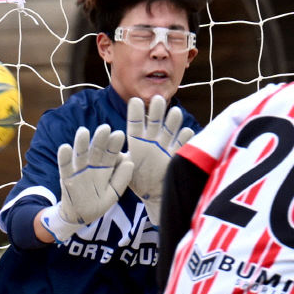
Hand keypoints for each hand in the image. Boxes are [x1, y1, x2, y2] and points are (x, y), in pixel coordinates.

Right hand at [39, 125, 133, 242]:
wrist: (82, 216)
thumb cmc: (99, 202)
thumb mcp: (114, 193)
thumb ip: (121, 179)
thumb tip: (130, 162)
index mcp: (105, 168)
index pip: (111, 154)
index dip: (114, 145)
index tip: (119, 134)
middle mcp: (92, 165)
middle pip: (96, 151)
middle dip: (100, 140)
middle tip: (104, 128)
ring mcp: (79, 170)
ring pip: (80, 155)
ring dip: (81, 143)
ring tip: (83, 131)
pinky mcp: (67, 177)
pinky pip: (65, 166)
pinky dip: (64, 158)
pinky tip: (65, 147)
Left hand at [126, 95, 193, 225]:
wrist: (154, 195)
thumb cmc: (137, 181)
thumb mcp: (124, 170)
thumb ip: (117, 159)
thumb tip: (106, 147)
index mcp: (137, 141)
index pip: (135, 125)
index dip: (135, 114)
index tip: (135, 101)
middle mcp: (152, 140)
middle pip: (154, 122)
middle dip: (157, 111)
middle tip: (158, 98)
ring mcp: (166, 146)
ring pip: (170, 130)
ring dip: (173, 121)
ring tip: (175, 112)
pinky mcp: (177, 156)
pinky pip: (183, 144)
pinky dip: (186, 138)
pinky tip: (187, 132)